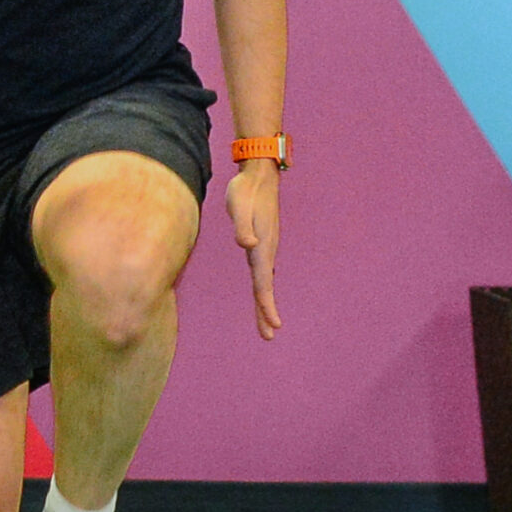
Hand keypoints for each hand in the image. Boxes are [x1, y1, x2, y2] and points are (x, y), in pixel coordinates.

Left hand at [226, 161, 281, 339]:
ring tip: (267, 323)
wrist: (258, 176)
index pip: (262, 282)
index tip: (273, 324)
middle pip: (264, 287)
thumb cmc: (246, 191)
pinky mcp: (262, 242)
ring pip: (263, 281)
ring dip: (264, 303)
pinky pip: (261, 271)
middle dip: (266, 312)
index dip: (266, 304)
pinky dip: (262, 287)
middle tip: (268, 336)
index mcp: (261, 246)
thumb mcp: (238, 206)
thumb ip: (242, 226)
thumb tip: (247, 244)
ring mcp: (265, 247)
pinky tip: (261, 292)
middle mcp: (266, 250)